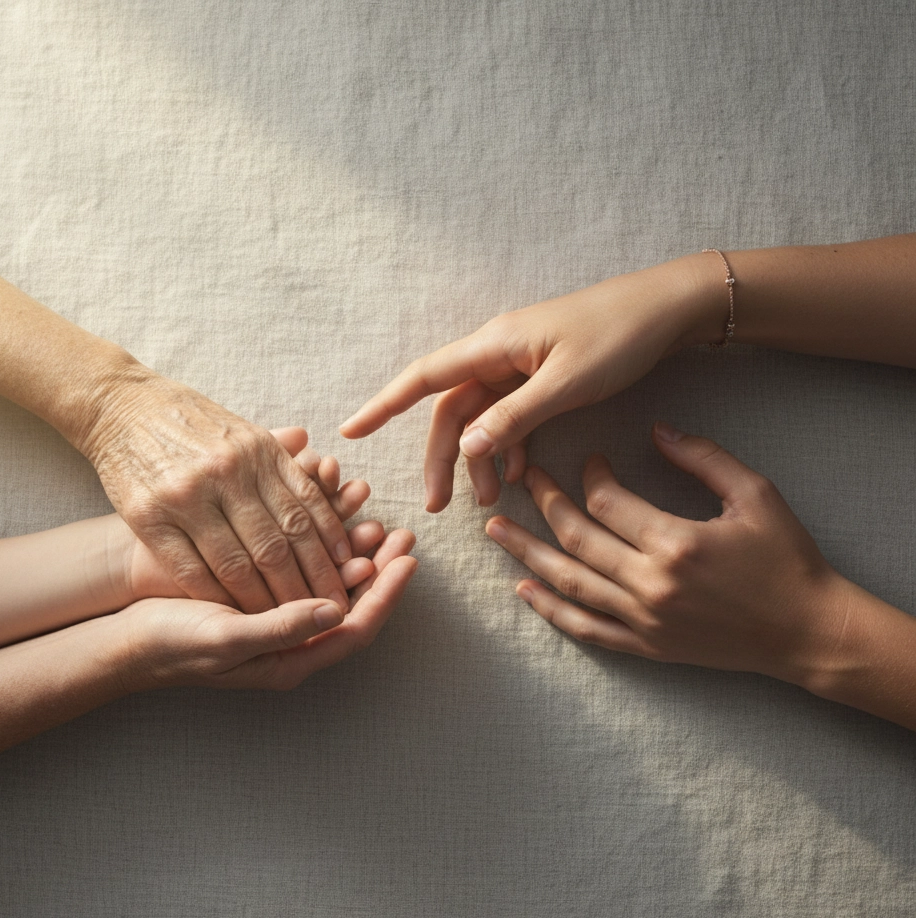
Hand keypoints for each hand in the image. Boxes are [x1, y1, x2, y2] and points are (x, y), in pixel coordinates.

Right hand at [80, 373, 354, 612]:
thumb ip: (285, 459)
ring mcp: (187, 495)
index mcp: (258, 453)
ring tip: (284, 623)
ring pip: (236, 563)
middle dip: (305, 587)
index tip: (346, 583)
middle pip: (276, 545)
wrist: (120, 405)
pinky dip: (216, 596)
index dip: (329, 555)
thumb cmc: (194, 424)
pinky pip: (190, 569)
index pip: (305, 514)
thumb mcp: (245, 431)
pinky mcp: (148, 515)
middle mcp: (227, 474)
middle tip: (325, 615)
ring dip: (263, 601)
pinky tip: (235, 613)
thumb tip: (328, 473)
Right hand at [118, 528, 417, 691]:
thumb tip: (336, 611)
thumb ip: (281, 629)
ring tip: (372, 511)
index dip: (385, 594)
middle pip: (352, 602)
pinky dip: (316, 534)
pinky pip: (302, 562)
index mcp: (293, 659)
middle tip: (402, 533)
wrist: (127, 635)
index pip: (357, 627)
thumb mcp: (225, 638)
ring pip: (328, 578)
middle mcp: (294, 638)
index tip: (406, 559)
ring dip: (351, 545)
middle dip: (379, 566)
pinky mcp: (262, 588)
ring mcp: (279, 612)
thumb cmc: (172, 642)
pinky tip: (327, 505)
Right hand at [340, 255, 723, 510]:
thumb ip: (515, 417)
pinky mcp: (541, 376)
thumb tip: (466, 448)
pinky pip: (512, 416)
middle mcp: (498, 353)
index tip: (350, 431)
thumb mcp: (566, 384)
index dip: (384, 406)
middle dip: (443, 458)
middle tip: (437, 506)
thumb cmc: (619, 336)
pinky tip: (522, 474)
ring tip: (491, 499)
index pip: (424, 378)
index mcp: (494, 346)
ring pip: (482, 418)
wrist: (670, 308)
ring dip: (481, 458)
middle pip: (452, 410)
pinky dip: (512, 446)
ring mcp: (519, 365)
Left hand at [485, 423, 852, 686]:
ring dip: (527, 553)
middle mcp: (651, 584)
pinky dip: (551, 610)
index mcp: (676, 542)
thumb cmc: (787, 559)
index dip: (590, 474)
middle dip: (545, 503)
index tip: (590, 459)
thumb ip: (704, 458)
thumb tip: (656, 429)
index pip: (608, 501)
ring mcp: (644, 620)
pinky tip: (524, 590)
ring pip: (570, 582)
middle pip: (577, 538)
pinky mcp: (646, 647)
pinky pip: (587, 629)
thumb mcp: (756, 495)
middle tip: (523, 477)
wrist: (808, 631)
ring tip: (495, 530)